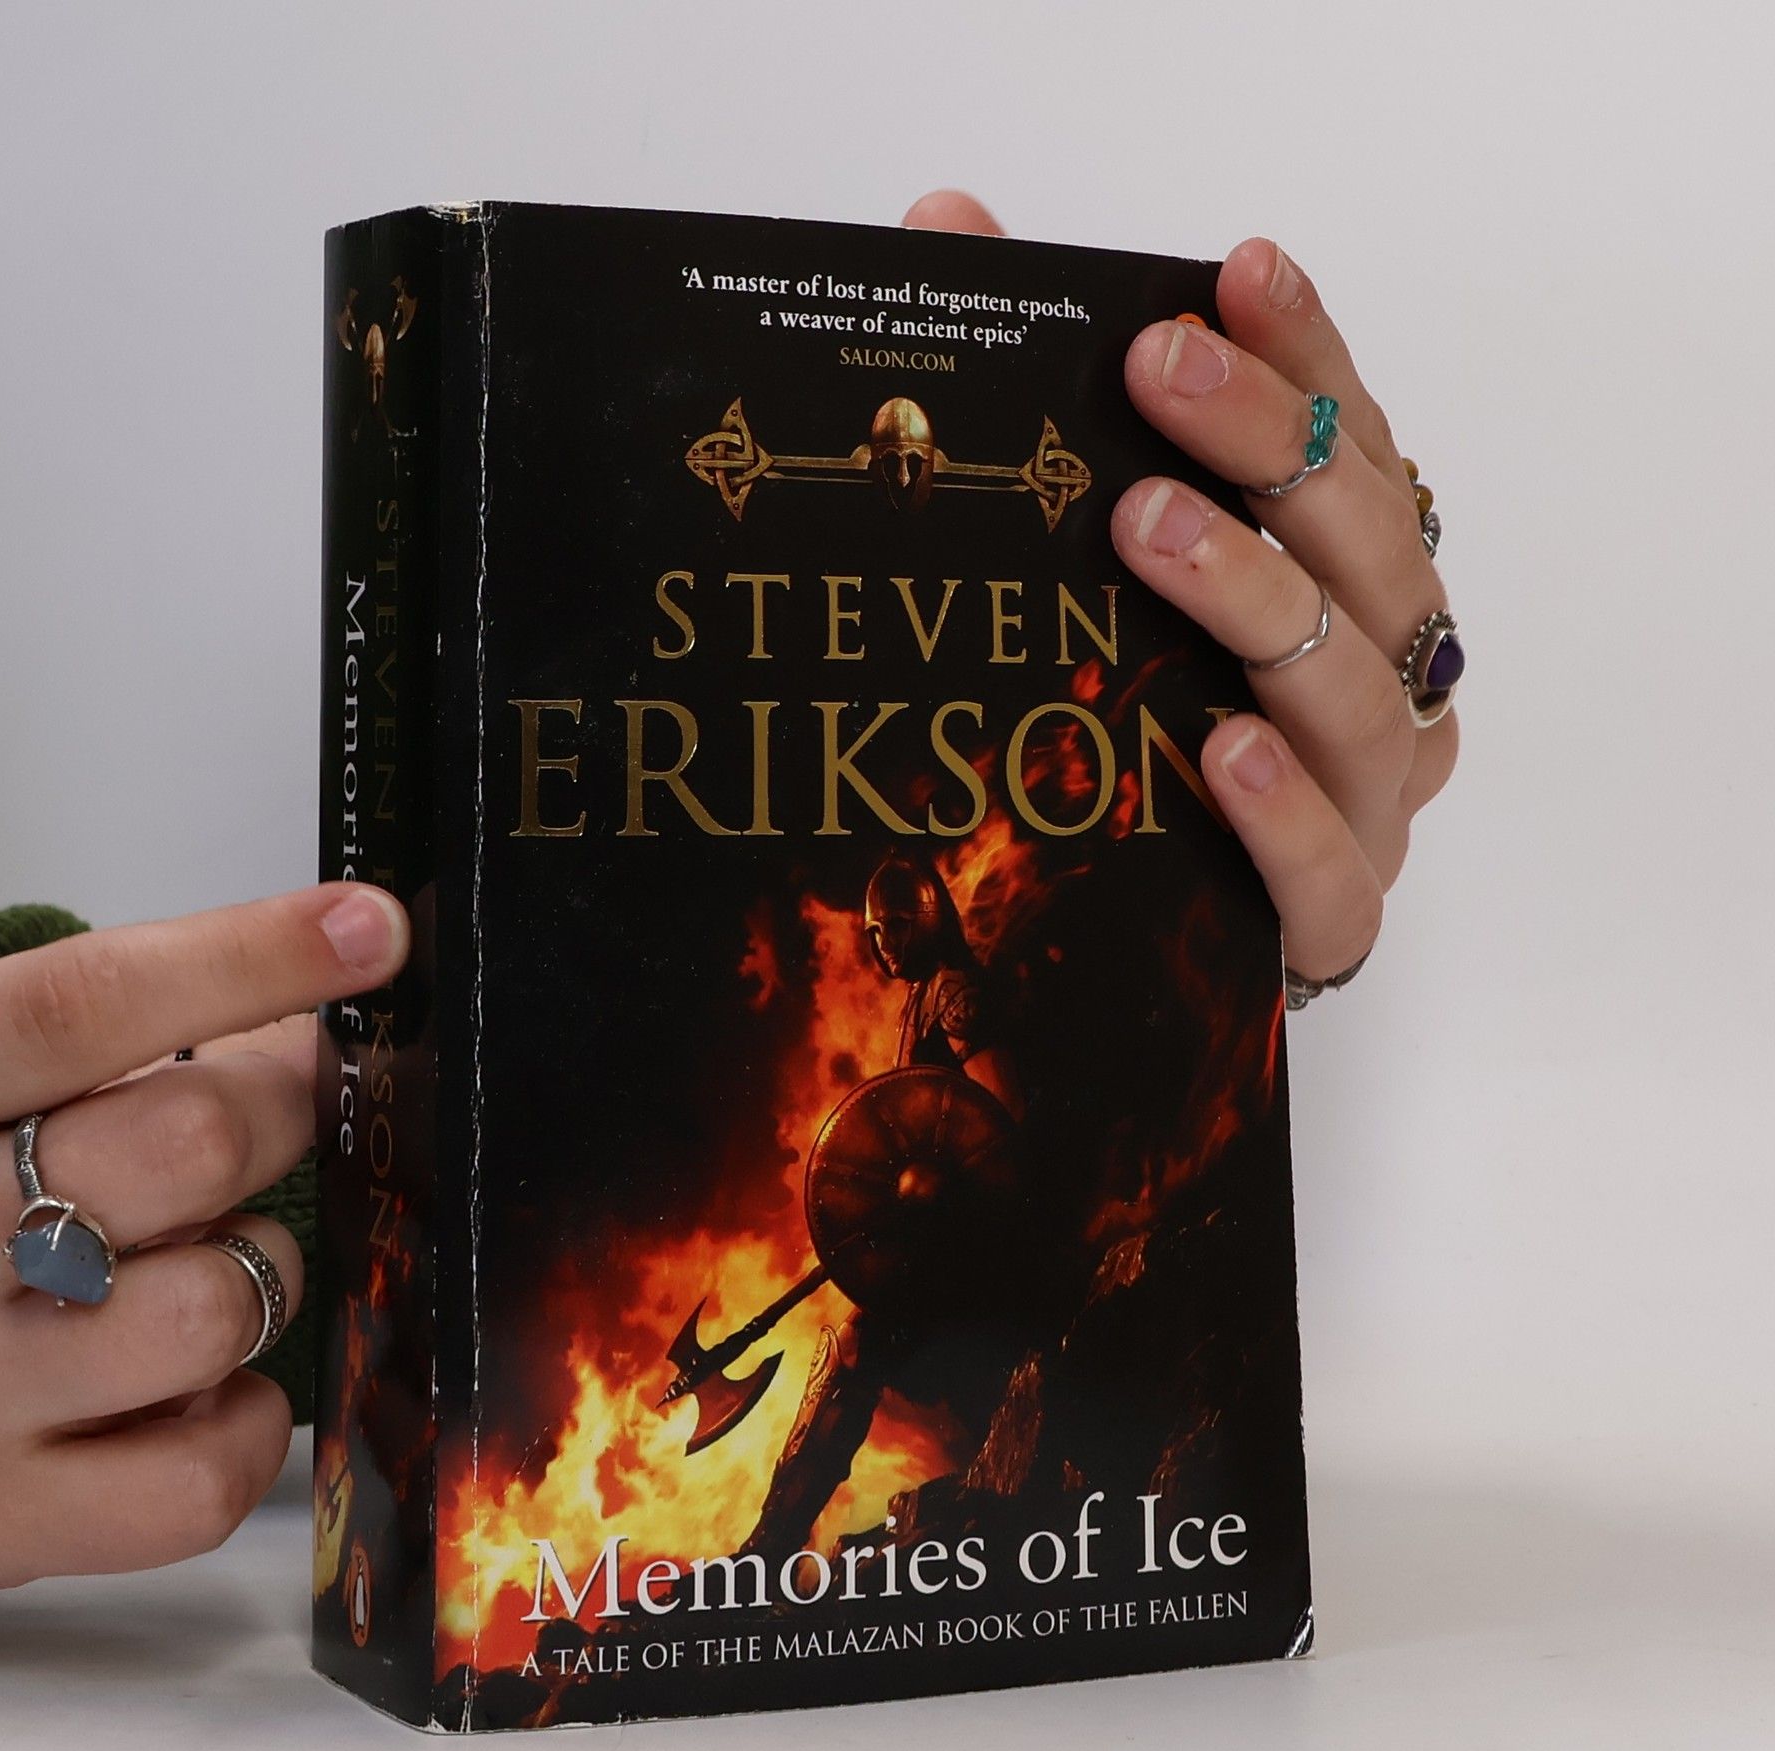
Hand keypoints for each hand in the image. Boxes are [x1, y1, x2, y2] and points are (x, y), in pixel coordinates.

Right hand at [0, 883, 407, 1591]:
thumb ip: (106, 1051)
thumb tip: (310, 1025)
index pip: (86, 1002)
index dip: (249, 954)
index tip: (369, 928)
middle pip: (191, 1144)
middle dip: (276, 1121)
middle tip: (263, 1129)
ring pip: (221, 1306)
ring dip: (257, 1272)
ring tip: (198, 1271)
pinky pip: (206, 1476)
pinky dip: (243, 1423)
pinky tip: (197, 1393)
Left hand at [904, 191, 1456, 986]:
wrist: (1126, 946)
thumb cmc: (1125, 726)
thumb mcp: (1074, 557)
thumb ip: (1032, 401)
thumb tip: (944, 228)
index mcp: (1348, 585)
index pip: (1355, 450)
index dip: (1306, 356)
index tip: (1234, 270)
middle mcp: (1382, 679)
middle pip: (1369, 549)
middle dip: (1271, 445)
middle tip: (1156, 369)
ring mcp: (1370, 804)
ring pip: (1361, 695)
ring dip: (1255, 601)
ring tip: (1147, 530)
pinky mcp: (1329, 923)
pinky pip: (1333, 871)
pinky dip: (1285, 810)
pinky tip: (1219, 747)